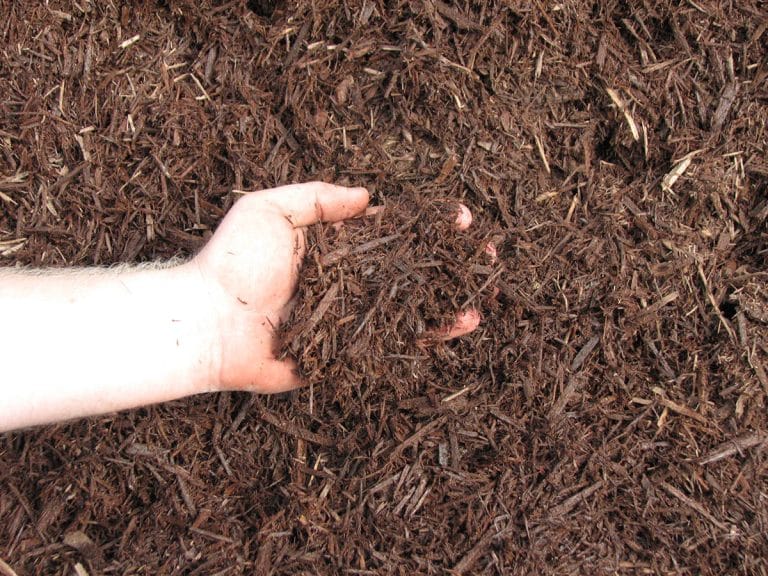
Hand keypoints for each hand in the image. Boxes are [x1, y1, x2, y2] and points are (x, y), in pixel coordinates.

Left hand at [189, 182, 486, 393]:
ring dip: (448, 299)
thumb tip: (369, 197)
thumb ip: (318, 198)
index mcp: (332, 247)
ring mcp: (350, 317)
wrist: (207, 324)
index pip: (390, 232)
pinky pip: (395, 342)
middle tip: (484, 254)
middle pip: (409, 270)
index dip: (426, 224)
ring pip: (410, 307)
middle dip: (448, 261)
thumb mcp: (268, 209)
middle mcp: (347, 281)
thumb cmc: (233, 263)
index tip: (458, 218)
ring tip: (482, 291)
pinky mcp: (347, 351)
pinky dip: (429, 335)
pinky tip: (458, 323)